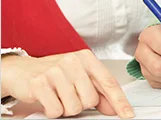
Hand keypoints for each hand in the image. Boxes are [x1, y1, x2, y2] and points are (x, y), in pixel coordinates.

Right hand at [0, 50, 133, 117]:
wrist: (20, 70)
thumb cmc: (52, 72)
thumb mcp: (78, 77)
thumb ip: (98, 91)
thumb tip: (114, 107)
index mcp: (86, 58)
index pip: (109, 83)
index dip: (119, 101)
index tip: (127, 114)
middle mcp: (72, 62)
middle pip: (91, 100)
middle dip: (81, 104)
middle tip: (68, 96)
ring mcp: (55, 71)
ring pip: (74, 107)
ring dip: (65, 108)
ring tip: (57, 96)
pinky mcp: (39, 83)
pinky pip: (56, 110)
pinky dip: (52, 111)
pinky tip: (48, 99)